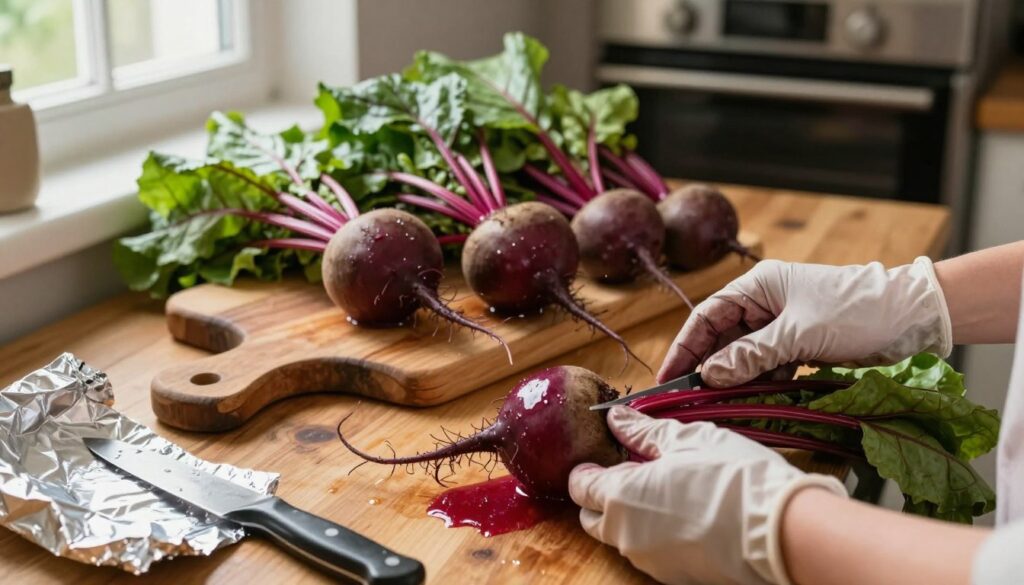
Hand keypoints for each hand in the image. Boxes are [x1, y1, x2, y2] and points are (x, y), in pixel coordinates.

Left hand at [569, 407, 846, 584]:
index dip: (587, 468)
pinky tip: (684, 511)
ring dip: (630, 514)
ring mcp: (649, 560)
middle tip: (632, 471)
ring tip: (664, 489)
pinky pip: (649, 551)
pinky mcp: (673, 576)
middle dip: (602, 495)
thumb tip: (618, 419)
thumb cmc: (732, 477)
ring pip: (621, 536)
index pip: (579, 486)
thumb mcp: (687, 439)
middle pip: (593, 516)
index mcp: (619, 497)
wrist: (780, 531)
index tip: (604, 455)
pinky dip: (654, 532)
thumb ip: (645, 431)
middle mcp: (625, 535)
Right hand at [658, 257, 952, 386]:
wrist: (916, 317)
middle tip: (687, 400)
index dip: (684, 347)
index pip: (707, 316)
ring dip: (733, 380)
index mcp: (759, 285)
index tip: (667, 378)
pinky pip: (768, 367)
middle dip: (706, 368)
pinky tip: (751, 402)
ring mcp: (783, 325)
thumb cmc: (859, 310)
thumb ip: (752, 354)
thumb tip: (710, 375)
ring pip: (744, 356)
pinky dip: (759, 385)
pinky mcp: (800, 346)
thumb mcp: (801, 333)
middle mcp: (765, 303)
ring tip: (716, 407)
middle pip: (722, 338)